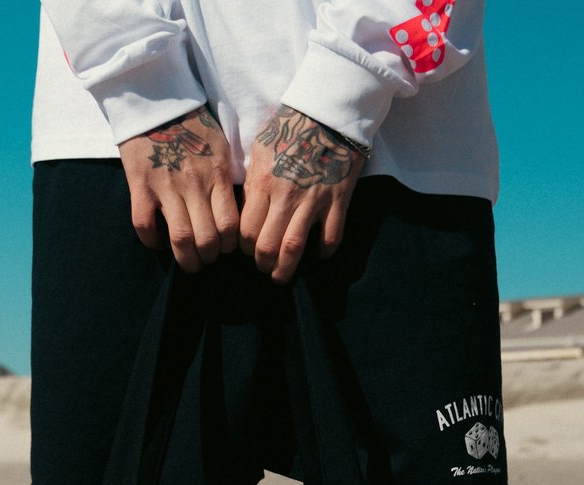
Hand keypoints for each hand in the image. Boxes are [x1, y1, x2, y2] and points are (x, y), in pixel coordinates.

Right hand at [118, 106, 239, 272]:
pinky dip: (152, 242)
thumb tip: (237, 210)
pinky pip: (144, 226)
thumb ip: (227, 178)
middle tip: (208, 260)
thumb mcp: (220, 146)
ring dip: (187, 259)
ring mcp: (165, 186)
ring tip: (189, 263)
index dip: (230, 245)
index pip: (230, 224)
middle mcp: (193, 184)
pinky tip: (159, 243)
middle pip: (207, 238)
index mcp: (216, 174)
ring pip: (180, 239)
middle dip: (210, 258)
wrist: (156, 100)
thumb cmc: (192, 125)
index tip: (226, 247)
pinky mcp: (140, 185)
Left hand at [240, 106, 366, 283]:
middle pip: (267, 246)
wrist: (328, 109)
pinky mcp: (338, 200)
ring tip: (282, 276)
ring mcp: (314, 199)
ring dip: (286, 269)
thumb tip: (245, 210)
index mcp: (263, 182)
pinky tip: (319, 255)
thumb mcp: (260, 149)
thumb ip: (251, 182)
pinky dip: (324, 252)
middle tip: (263, 268)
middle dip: (262, 264)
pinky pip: (331, 237)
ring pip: (294, 248)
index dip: (244, 248)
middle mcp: (286, 195)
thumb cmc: (290, 127)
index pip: (246, 231)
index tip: (247, 250)